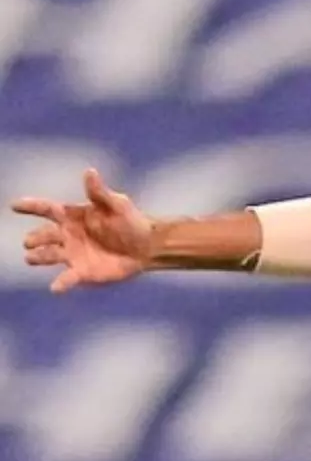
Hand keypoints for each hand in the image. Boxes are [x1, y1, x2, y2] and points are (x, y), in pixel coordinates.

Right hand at [11, 168, 153, 293]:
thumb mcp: (117, 204)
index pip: (46, 209)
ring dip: (38, 257)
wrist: (147, 246)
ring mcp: (72, 254)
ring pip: (47, 256)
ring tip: (32, 257)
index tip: (14, 206)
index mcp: (72, 216)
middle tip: (30, 241)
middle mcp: (66, 235)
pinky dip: (60, 283)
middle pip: (43, 235)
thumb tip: (90, 171)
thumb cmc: (130, 221)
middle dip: (35, 238)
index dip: (30, 207)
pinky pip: (67, 279)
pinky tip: (55, 288)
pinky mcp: (82, 272)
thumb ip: (99, 192)